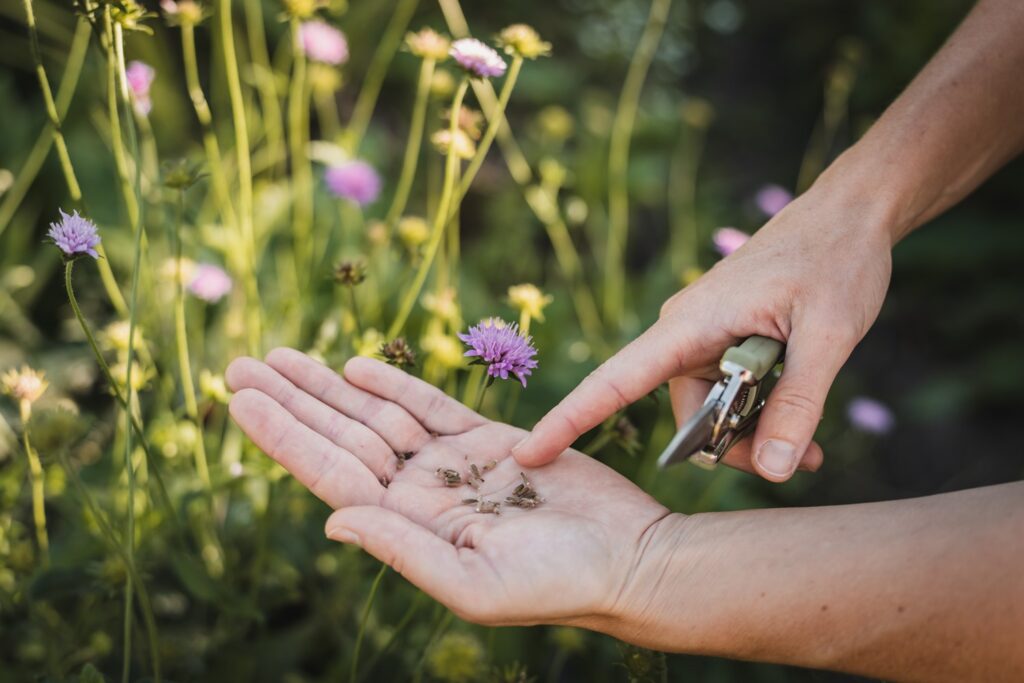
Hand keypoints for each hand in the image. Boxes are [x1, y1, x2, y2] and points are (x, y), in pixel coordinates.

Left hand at [225, 349, 671, 628]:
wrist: (627, 557)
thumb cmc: (557, 585)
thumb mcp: (473, 582)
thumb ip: (401, 549)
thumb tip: (331, 523)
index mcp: (408, 528)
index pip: (330, 476)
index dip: (283, 437)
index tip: (239, 401)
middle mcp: (419, 494)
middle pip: (341, 437)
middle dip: (292, 401)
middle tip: (239, 363)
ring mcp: (452, 464)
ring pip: (377, 415)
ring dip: (329, 385)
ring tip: (281, 356)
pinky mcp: (489, 440)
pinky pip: (430, 406)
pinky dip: (395, 384)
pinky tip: (356, 367)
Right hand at [513, 182, 893, 480]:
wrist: (850, 214)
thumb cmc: (834, 259)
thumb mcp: (828, 336)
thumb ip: (799, 404)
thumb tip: (776, 471)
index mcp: (688, 324)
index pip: (615, 380)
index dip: (568, 420)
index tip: (528, 456)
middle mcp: (684, 333)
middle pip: (683, 415)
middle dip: (731, 448)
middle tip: (798, 458)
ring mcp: (704, 337)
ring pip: (710, 410)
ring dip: (754, 435)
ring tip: (810, 447)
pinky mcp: (725, 339)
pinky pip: (728, 393)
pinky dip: (761, 416)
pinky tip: (802, 430)